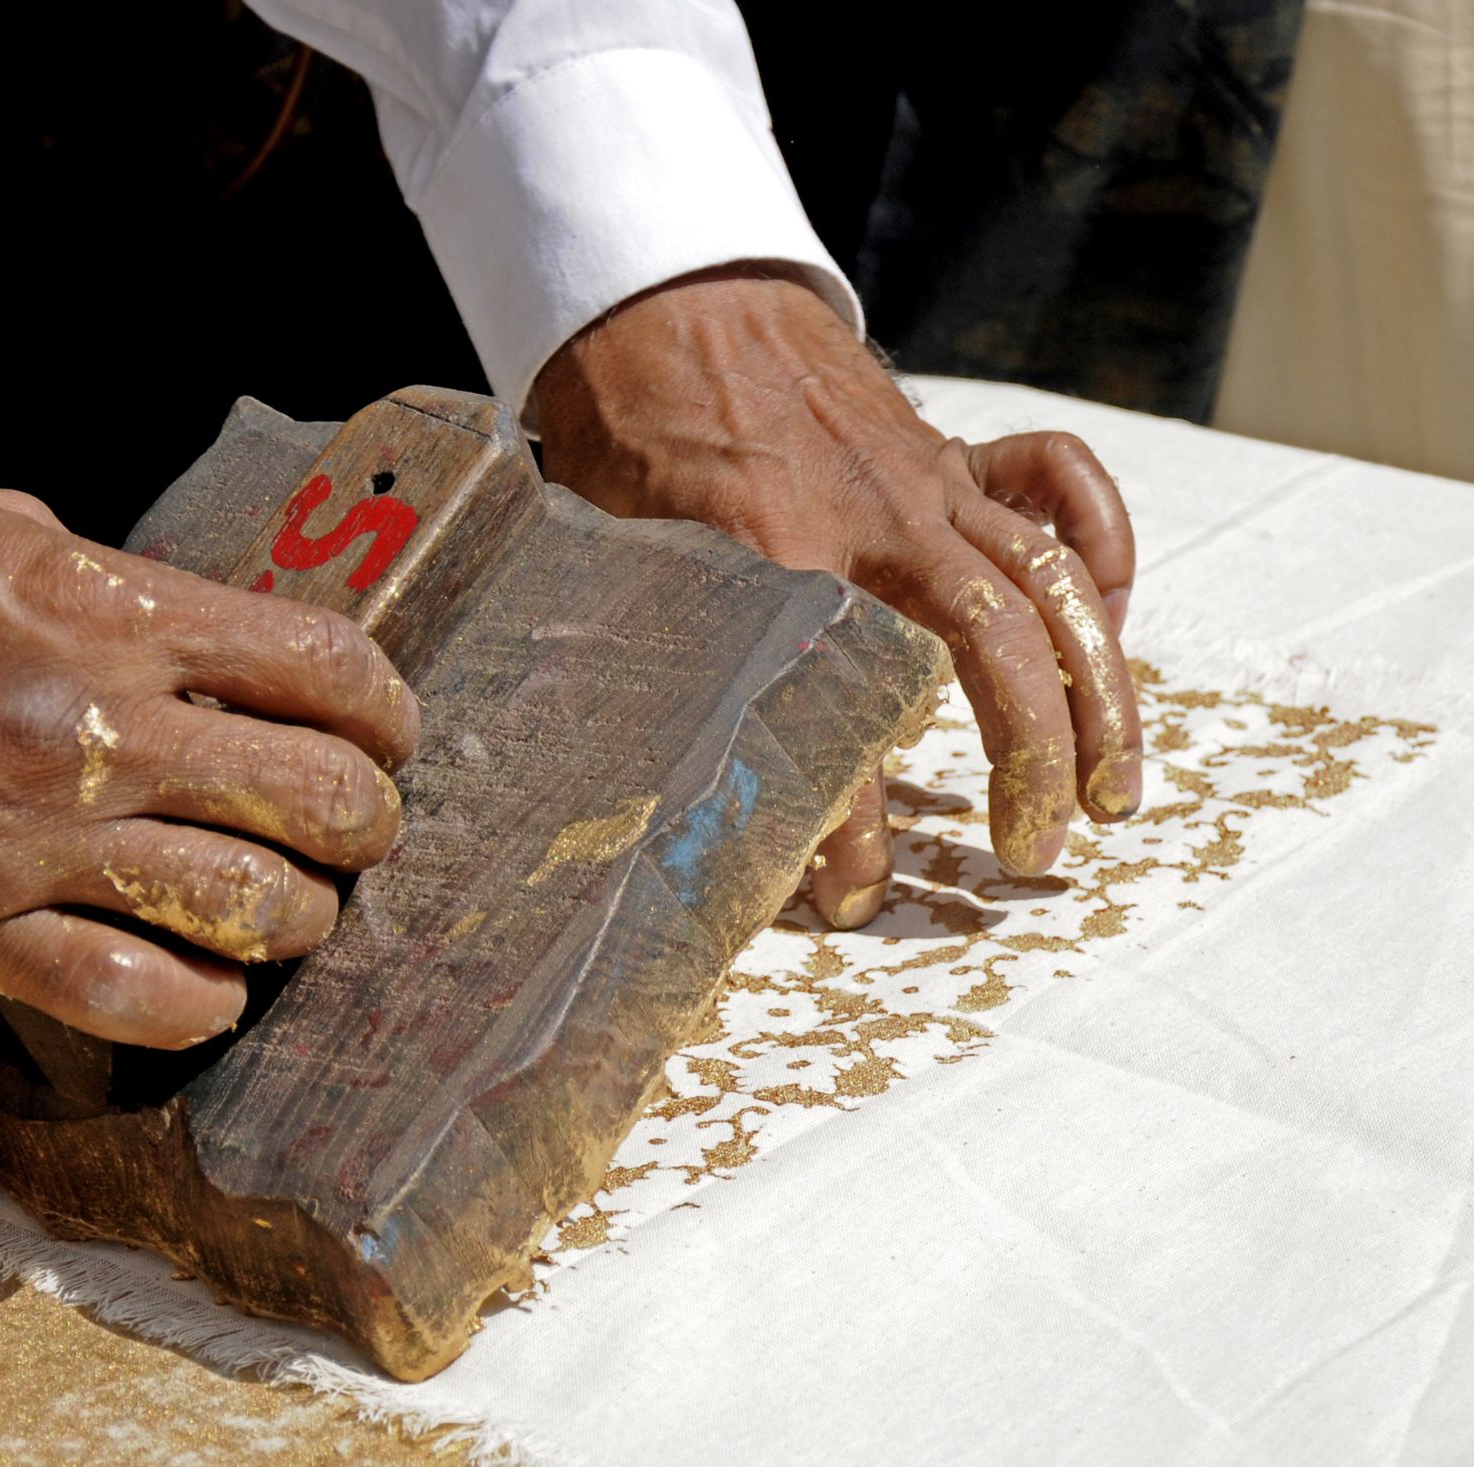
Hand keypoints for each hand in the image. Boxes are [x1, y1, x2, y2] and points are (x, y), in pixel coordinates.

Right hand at [0, 440, 417, 1045]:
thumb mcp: (19, 535)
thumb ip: (140, 606)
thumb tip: (244, 662)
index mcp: (110, 609)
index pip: (326, 667)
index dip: (387, 713)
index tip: (386, 733)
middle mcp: (85, 725)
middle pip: (315, 798)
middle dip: (368, 825)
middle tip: (358, 831)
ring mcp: (22, 836)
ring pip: (245, 910)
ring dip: (301, 920)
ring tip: (293, 911)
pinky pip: (124, 995)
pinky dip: (198, 1004)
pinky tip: (210, 986)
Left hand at [534, 267, 1140, 927]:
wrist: (660, 299)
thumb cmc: (626, 437)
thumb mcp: (620, 568)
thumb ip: (667, 673)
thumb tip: (690, 798)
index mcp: (786, 559)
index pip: (846, 714)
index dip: (852, 828)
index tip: (845, 897)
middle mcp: (881, 521)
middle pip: (1000, 645)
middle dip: (1037, 761)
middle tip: (1036, 852)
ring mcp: (929, 479)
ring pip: (1055, 581)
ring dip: (1101, 688)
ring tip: (1116, 785)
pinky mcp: (949, 449)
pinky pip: (1058, 481)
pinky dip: (1101, 544)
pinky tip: (1109, 614)